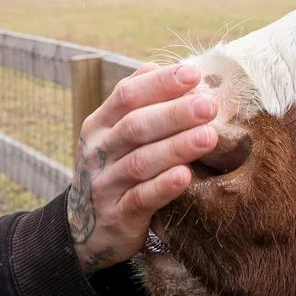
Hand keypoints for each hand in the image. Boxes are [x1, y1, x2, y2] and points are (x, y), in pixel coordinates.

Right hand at [68, 62, 219, 271]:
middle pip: (135, 126)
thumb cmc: (115, 170)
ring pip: (140, 162)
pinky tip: (185, 176)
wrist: (86, 228)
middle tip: (209, 105)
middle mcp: (98, 151)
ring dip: (176, 147)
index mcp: (100, 125)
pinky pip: (141, 198)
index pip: (127, 96)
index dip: (160, 84)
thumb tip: (158, 66)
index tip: (193, 74)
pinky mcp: (117, 215)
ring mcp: (105, 184)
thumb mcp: (115, 135)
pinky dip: (163, 186)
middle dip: (175, 114)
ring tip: (209, 137)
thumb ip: (135, 103)